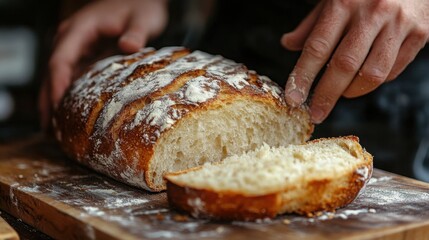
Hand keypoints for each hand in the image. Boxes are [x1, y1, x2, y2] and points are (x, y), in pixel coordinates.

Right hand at [39, 0, 167, 128]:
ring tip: (54, 130)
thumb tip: (128, 47)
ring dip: (54, 101)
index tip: (57, 107)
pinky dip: (67, 95)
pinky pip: (70, 77)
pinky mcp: (84, 55)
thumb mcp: (142, 19)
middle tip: (50, 130)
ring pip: (58, 77)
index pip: (60, 59)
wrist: (140, 0)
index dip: (57, 85)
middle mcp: (71, 39)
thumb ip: (136, 32)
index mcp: (80, 29)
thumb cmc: (139, 7)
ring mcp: (76, 47)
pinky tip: (68, 114)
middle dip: (49, 100)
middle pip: (52, 72)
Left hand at [281, 0, 428, 122]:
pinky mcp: (420, 33)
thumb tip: (288, 44)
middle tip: (316, 113)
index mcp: (344, 2)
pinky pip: (393, 71)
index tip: (293, 99)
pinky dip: (376, 81)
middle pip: (345, 65)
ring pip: (372, 74)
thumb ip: (312, 24)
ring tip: (343, 92)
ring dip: (353, 91)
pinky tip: (365, 76)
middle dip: (327, 95)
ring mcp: (399, 23)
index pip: (317, 48)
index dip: (303, 77)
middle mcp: (373, 12)